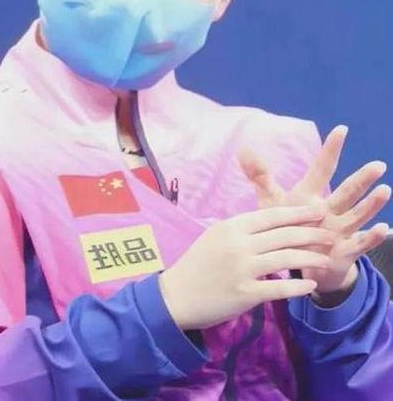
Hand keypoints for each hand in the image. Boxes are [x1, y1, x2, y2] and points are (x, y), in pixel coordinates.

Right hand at [158, 204, 334, 329]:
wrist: (177, 295)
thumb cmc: (198, 263)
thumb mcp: (216, 236)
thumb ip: (242, 229)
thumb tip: (271, 224)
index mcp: (232, 227)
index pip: (272, 216)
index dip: (298, 213)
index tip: (318, 211)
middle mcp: (239, 244)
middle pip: (284, 235)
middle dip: (311, 233)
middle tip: (331, 235)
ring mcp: (243, 269)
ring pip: (286, 259)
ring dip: (310, 258)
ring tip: (326, 259)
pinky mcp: (245, 294)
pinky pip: (279, 289)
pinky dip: (297, 288)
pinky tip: (310, 287)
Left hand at [238, 125, 390, 297]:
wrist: (299, 263)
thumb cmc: (286, 227)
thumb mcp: (271, 202)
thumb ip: (260, 177)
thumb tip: (243, 149)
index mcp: (310, 195)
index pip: (322, 169)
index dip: (330, 150)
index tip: (341, 129)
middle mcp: (329, 209)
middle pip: (347, 191)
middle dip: (362, 179)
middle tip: (378, 165)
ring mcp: (339, 229)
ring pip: (357, 214)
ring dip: (371, 205)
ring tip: (385, 191)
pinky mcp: (343, 250)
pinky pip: (359, 243)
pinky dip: (371, 237)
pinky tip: (384, 229)